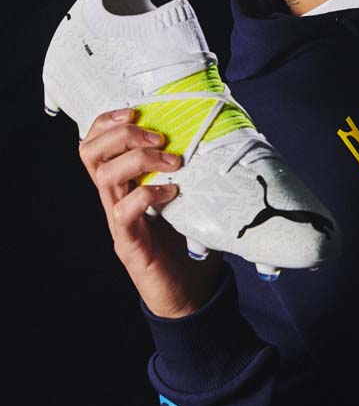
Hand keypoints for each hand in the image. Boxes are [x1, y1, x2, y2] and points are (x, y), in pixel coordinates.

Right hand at [78, 108, 222, 317]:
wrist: (190, 294)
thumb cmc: (190, 243)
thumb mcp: (189, 196)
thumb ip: (191, 168)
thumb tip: (221, 132)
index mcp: (124, 184)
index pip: (95, 143)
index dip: (107, 121)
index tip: (135, 111)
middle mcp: (114, 199)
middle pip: (90, 153)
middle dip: (121, 134)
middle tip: (159, 138)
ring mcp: (118, 222)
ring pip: (104, 176)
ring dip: (139, 159)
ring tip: (173, 162)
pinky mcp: (130, 244)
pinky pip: (124, 210)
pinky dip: (148, 193)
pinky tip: (173, 193)